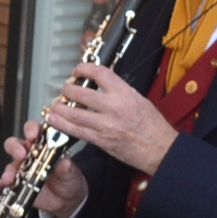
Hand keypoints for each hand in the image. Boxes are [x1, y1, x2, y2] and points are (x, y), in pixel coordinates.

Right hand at [0, 117, 86, 217]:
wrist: (66, 200)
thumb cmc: (68, 180)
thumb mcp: (71, 173)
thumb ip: (67, 168)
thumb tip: (65, 162)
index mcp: (43, 146)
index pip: (34, 131)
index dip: (31, 130)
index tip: (32, 134)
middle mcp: (29, 155)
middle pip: (15, 145)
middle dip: (15, 148)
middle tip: (21, 155)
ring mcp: (20, 170)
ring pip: (9, 165)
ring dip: (8, 171)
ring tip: (10, 179)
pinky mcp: (16, 184)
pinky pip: (2, 185)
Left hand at [44, 62, 178, 176]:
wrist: (161, 148)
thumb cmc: (153, 126)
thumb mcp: (139, 99)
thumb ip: (119, 89)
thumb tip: (103, 78)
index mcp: (125, 93)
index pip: (100, 73)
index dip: (84, 69)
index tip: (77, 70)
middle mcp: (114, 107)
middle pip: (81, 93)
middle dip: (67, 89)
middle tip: (65, 90)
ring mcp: (106, 124)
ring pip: (74, 113)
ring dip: (60, 108)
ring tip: (55, 105)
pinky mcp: (101, 140)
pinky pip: (76, 131)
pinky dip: (62, 124)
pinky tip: (54, 120)